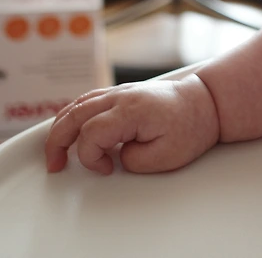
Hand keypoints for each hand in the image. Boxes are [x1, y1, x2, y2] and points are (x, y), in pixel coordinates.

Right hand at [44, 75, 220, 174]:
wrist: (208, 102)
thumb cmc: (193, 126)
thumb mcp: (167, 156)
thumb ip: (133, 160)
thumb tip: (114, 156)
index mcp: (132, 110)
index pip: (91, 133)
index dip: (90, 157)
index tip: (107, 169)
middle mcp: (121, 96)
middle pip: (73, 115)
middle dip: (57, 142)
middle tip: (54, 165)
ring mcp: (120, 91)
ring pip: (77, 104)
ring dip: (61, 127)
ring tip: (57, 152)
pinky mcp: (122, 93)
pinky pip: (88, 100)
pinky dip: (73, 116)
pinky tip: (71, 131)